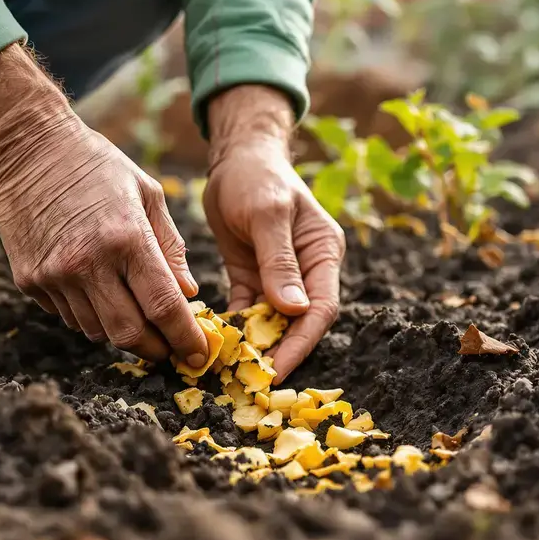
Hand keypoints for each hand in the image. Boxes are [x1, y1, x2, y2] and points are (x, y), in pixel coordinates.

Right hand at [0, 46, 208, 365]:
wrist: (26, 149)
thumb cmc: (96, 166)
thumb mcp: (147, 193)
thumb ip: (170, 247)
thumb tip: (189, 294)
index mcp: (126, 237)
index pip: (163, 307)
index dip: (185, 338)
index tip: (198, 353)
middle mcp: (88, 263)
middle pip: (129, 334)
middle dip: (156, 349)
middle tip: (170, 347)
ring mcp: (54, 275)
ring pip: (98, 331)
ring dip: (123, 333)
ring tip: (135, 313)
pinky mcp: (30, 280)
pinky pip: (69, 316)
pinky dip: (92, 316)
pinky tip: (99, 292)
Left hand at [205, 86, 345, 380]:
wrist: (235, 156)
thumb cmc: (257, 176)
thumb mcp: (267, 214)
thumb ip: (279, 261)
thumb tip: (294, 310)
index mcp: (323, 254)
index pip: (320, 308)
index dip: (301, 342)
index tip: (277, 369)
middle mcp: (307, 270)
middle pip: (298, 322)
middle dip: (278, 352)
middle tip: (250, 382)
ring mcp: (280, 276)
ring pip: (271, 322)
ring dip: (254, 345)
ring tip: (230, 373)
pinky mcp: (253, 276)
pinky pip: (246, 311)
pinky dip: (235, 329)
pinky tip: (215, 345)